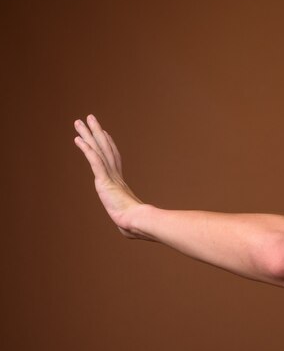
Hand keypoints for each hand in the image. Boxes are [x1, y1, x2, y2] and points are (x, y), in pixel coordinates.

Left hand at [74, 114, 143, 237]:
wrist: (137, 223)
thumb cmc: (135, 225)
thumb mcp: (128, 221)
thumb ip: (126, 222)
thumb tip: (130, 232)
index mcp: (120, 183)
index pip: (113, 159)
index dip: (108, 144)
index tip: (104, 133)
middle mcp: (115, 176)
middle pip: (105, 148)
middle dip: (97, 132)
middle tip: (90, 118)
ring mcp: (110, 177)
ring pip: (99, 150)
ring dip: (89, 134)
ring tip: (80, 121)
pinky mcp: (104, 181)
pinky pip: (94, 161)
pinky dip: (86, 149)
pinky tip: (78, 139)